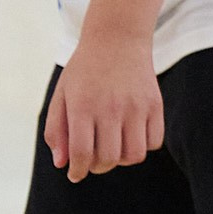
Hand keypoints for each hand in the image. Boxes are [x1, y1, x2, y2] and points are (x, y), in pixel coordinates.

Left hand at [45, 31, 161, 181]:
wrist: (117, 39)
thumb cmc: (84, 71)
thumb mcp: (62, 95)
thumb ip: (57, 130)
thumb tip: (62, 164)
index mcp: (83, 106)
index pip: (82, 152)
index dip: (78, 170)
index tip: (75, 174)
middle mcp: (110, 107)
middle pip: (109, 159)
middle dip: (98, 167)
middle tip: (93, 160)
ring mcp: (136, 107)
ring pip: (134, 155)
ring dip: (121, 160)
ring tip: (112, 148)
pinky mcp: (155, 105)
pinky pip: (154, 143)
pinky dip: (142, 147)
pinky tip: (130, 137)